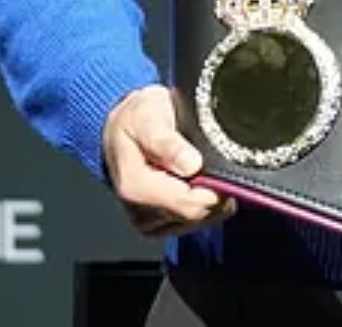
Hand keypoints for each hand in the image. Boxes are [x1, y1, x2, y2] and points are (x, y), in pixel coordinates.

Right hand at [102, 85, 237, 238]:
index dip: (213, 187)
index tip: (218, 165)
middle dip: (212, 190)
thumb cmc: (136, 118)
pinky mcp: (157, 226)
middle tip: (210, 159)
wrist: (123, 126)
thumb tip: (192, 165)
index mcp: (134, 187)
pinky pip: (193, 223)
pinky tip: (195, 181)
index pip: (189, 205)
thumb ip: (167, 142)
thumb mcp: (148, 116)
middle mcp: (138, 211)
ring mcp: (147, 222)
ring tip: (199, 167)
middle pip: (196, 215)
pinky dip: (202, 204)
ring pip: (199, 221)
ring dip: (208, 196)